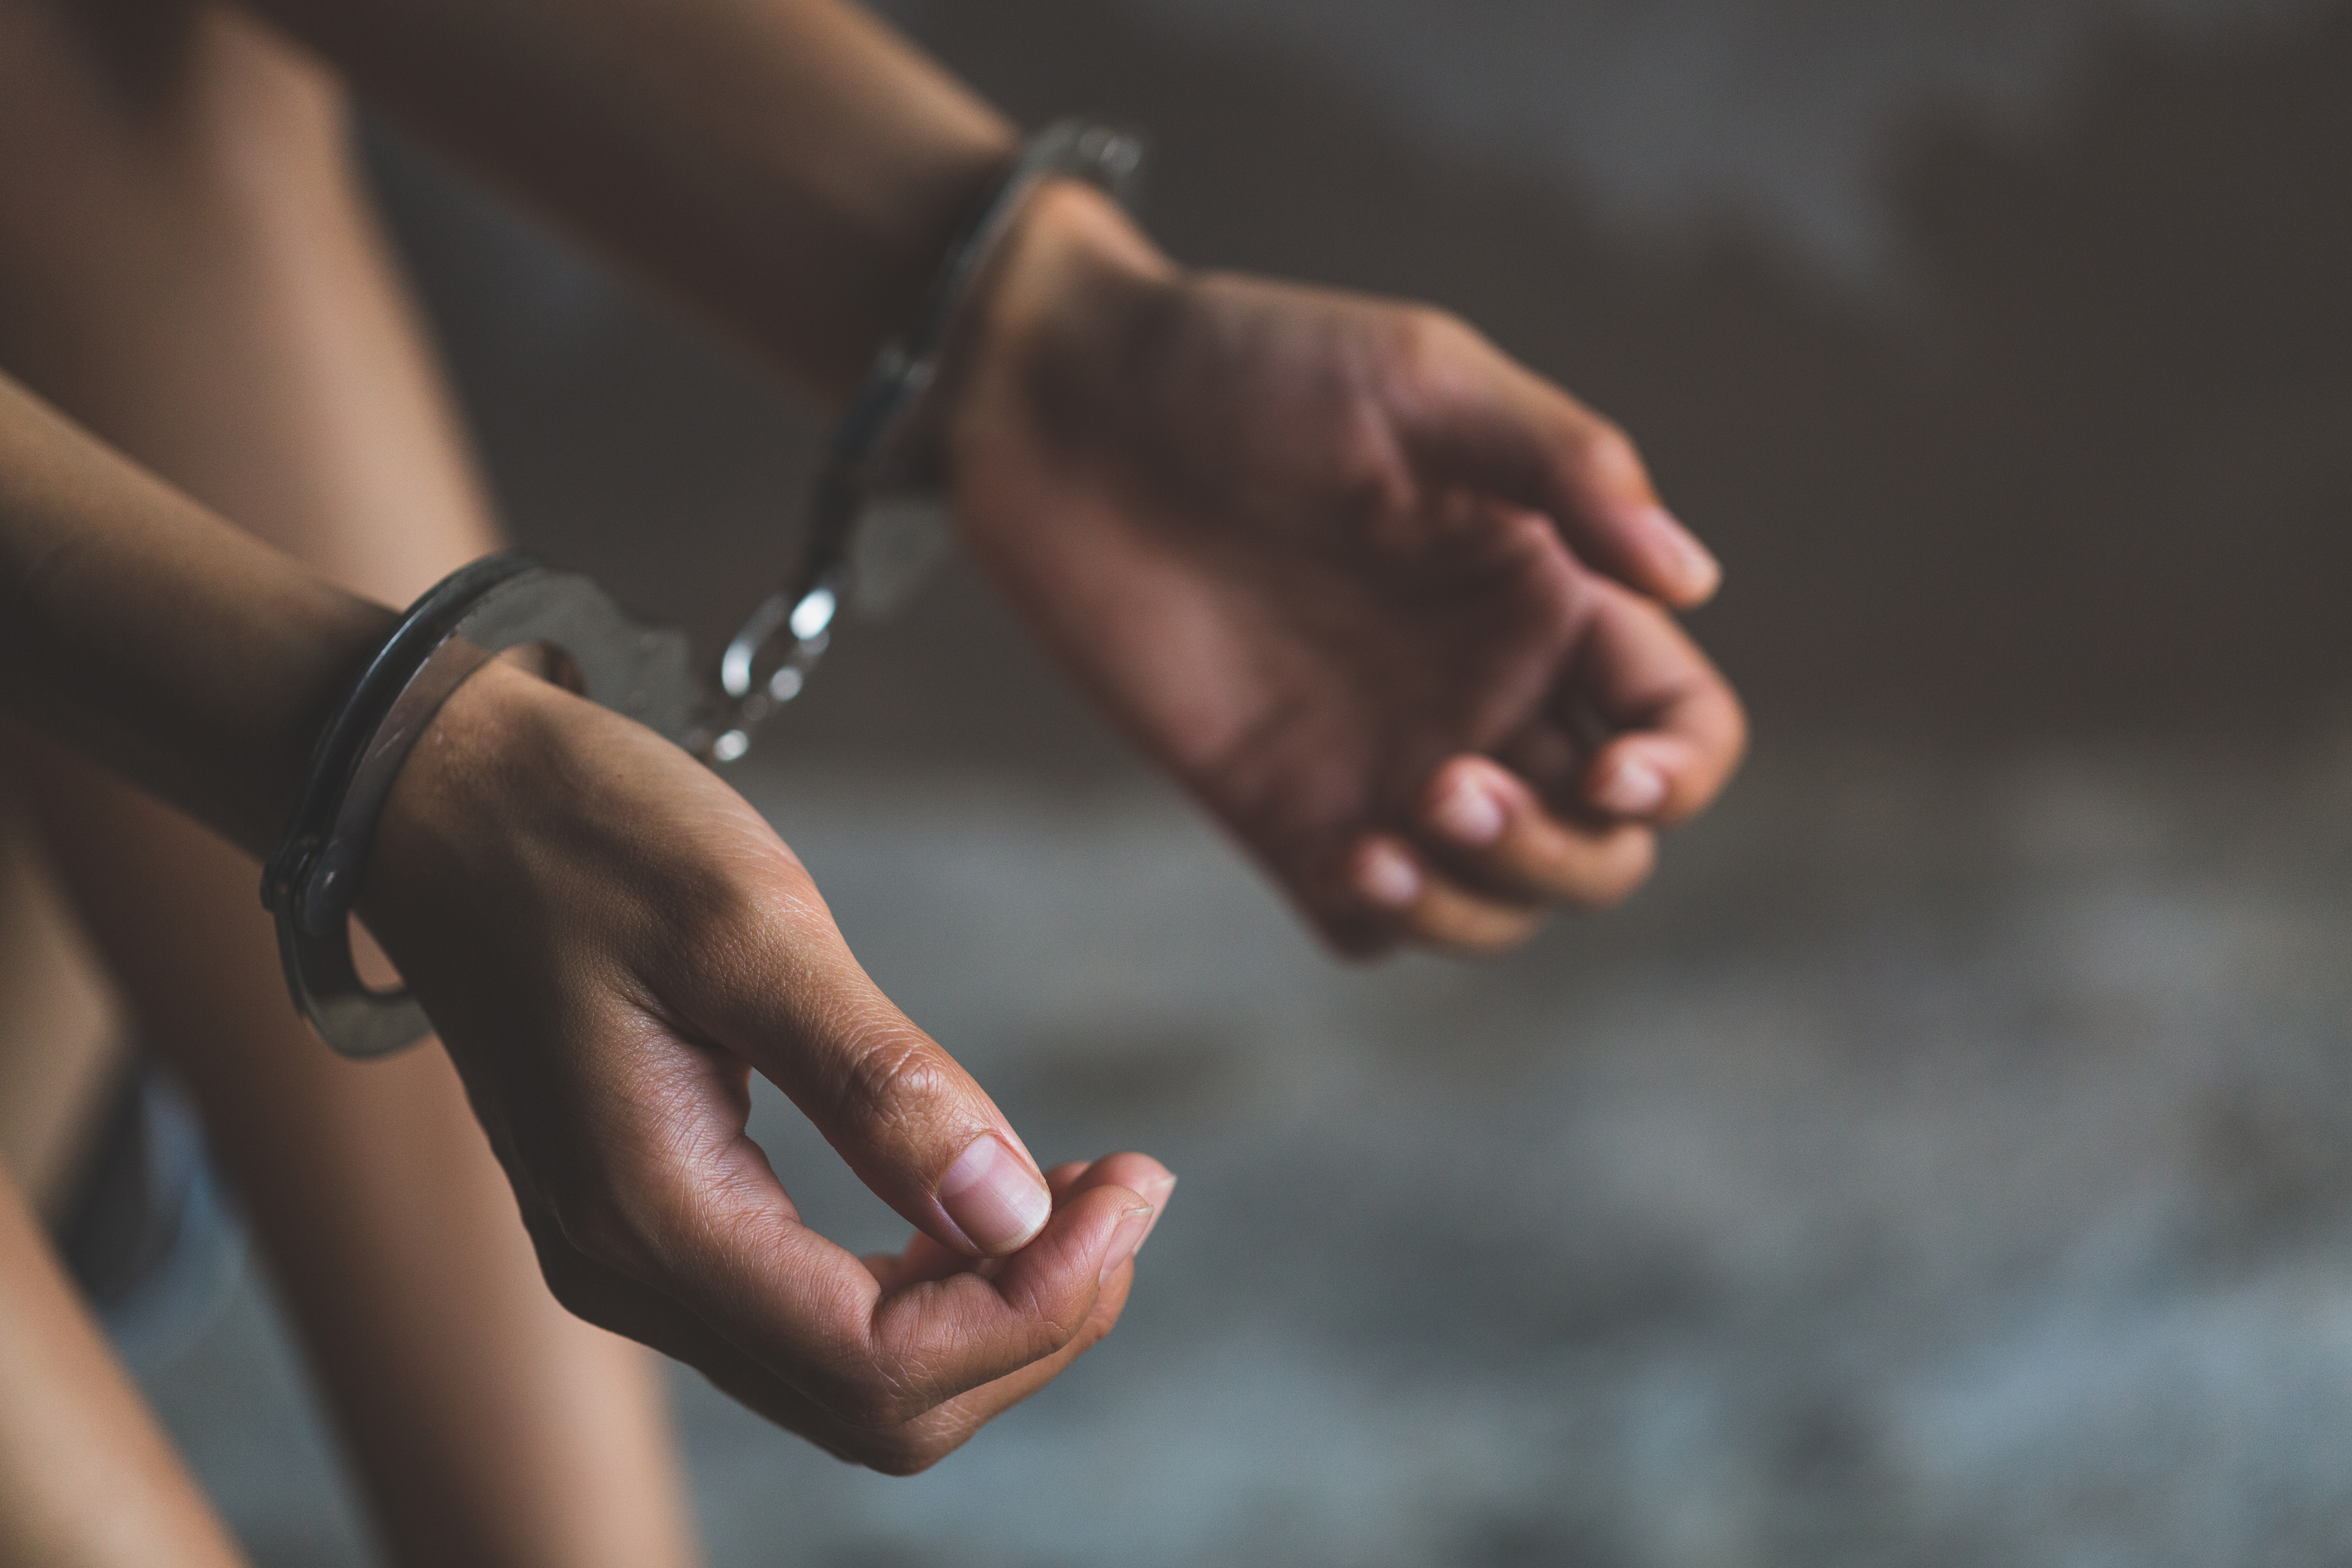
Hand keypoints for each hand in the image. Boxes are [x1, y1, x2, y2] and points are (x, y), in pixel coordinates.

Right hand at [360, 662, 1172, 1472]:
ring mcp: (636, 1257)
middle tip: (1124, 1193)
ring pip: (856, 1376)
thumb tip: (1011, 1211)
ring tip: (1079, 1193)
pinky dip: (928, 1280)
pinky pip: (816, 1314)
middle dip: (1033, 1318)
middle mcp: (634, 1274)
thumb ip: (877, 1082)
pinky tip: (987, 1193)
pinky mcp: (654, 1217)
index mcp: (651, 1219)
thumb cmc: (583, 836)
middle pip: (882, 1404)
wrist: (443, 799)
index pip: (885, 1362)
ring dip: (990, 1305)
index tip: (1133, 1187)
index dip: (1039, 1302)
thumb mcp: (745, 927)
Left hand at [944, 184, 1746, 954]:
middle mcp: (1483, 691)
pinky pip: (1369, 924)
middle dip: (1563, 852)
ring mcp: (1385, 761)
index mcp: (1547, 595)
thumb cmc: (1249, 367)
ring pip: (1501, 904)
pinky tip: (1343, 863)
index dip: (1676, 773)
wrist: (1069, 413)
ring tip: (1387, 839)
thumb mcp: (1423, 379)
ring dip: (1479, 901)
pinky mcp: (1281, 809)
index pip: (1679, 724)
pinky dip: (1384, 922)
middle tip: (1449, 784)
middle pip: (1605, 844)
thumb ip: (1565, 466)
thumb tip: (1694, 579)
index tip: (1612, 773)